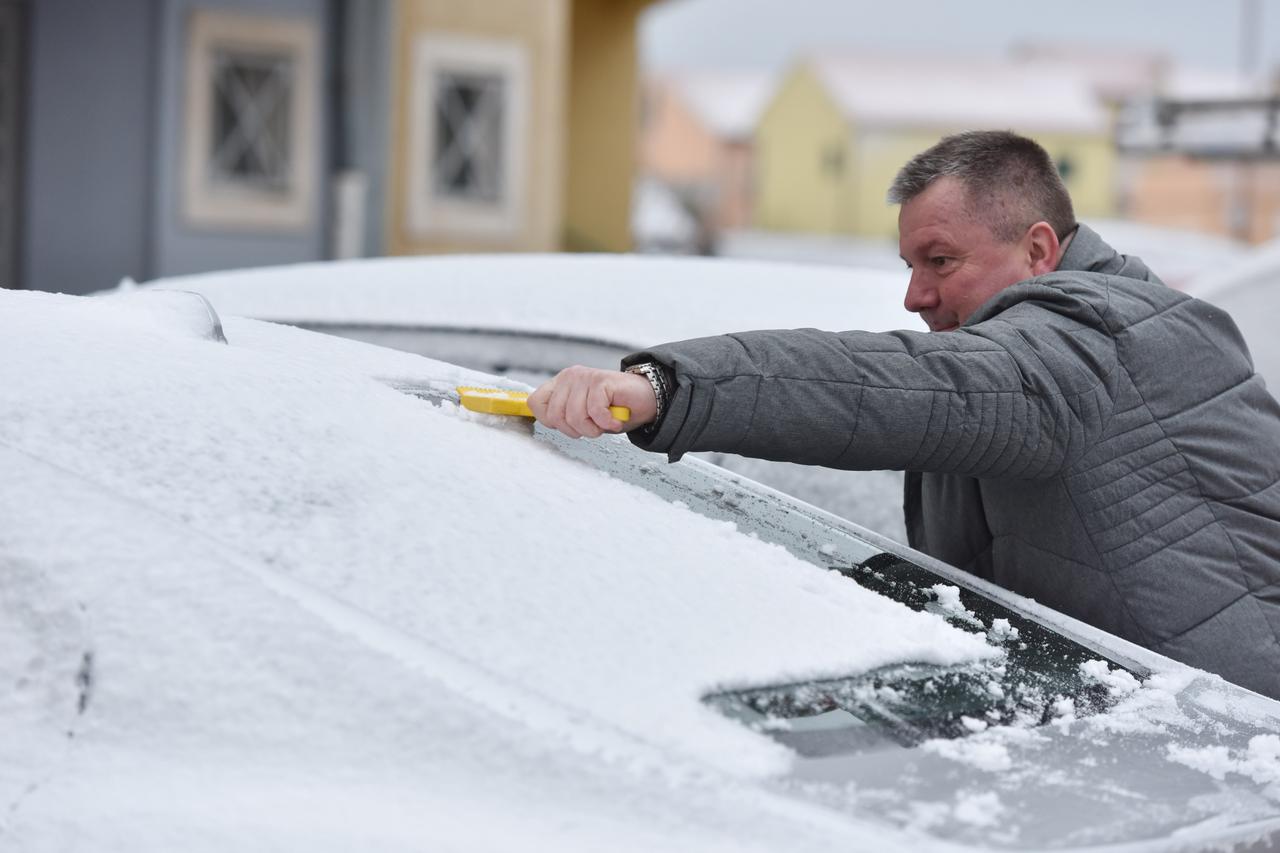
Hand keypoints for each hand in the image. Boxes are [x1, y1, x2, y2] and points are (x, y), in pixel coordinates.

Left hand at [527, 365, 657, 437]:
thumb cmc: (614, 411)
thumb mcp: (582, 415)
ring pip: (574, 417)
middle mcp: (569, 377)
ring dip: (593, 428)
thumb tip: (547, 421)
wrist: (647, 400)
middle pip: (554, 416)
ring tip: (605, 422)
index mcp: (560, 384)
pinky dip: (607, 423)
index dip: (550, 421)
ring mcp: (584, 377)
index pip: (535, 403)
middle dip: (575, 430)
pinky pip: (594, 412)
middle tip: (593, 426)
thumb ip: (563, 416)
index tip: (570, 425)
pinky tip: (615, 419)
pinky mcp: (600, 381)